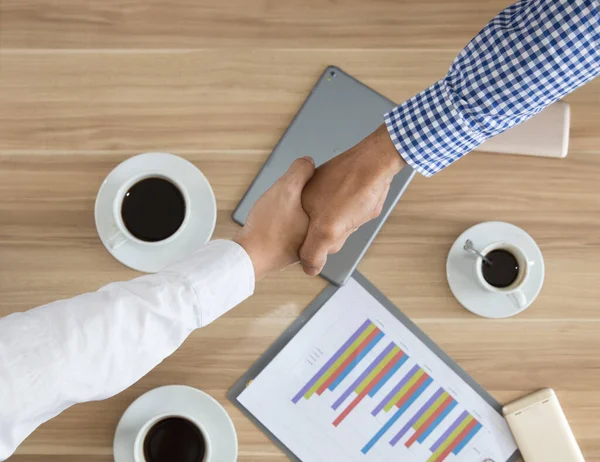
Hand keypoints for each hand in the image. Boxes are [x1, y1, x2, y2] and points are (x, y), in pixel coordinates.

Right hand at [234, 157, 314, 279]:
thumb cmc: (267, 227)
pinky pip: (291, 229)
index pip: (328, 196)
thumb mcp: (286, 188)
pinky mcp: (288, 252)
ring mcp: (302, 247)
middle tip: (288, 197)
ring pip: (302, 218)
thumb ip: (300, 171)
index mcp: (323, 225)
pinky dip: (284, 222)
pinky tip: (272, 220)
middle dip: (305, 198)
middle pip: (315, 208)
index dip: (315, 183)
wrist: (246, 256)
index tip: (303, 184)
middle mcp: (317, 239)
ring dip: (293, 210)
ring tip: (278, 208)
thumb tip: (309, 162)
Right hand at [299, 124, 405, 274]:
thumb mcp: (328, 229)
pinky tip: (362, 204)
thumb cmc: (354, 188)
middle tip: (346, 219)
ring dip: (349, 221)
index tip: (332, 232)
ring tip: (356, 209)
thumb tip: (309, 269)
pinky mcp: (340, 185)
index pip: (305, 240)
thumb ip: (314, 251)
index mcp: (297, 203)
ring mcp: (324, 190)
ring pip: (336, 222)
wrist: (379, 159)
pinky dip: (356, 211)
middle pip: (321, 232)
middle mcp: (306, 196)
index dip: (321, 243)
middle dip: (337, 232)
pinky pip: (347, 210)